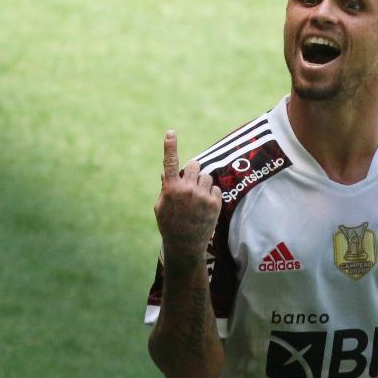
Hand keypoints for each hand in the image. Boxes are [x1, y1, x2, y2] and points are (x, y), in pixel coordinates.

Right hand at [154, 130, 221, 258]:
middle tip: (190, 182)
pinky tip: (205, 206)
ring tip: (197, 198)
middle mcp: (187, 190)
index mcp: (171, 189)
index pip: (170, 162)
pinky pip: (215, 188)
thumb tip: (166, 173)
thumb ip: (165, 188)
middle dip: (192, 170)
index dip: (170, 146)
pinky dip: (211, 194)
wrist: (185, 245)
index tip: (171, 132)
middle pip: (194, 165)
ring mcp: (202, 196)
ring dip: (202, 183)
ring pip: (206, 176)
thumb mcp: (161, 206)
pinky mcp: (215, 203)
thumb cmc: (169, 224)